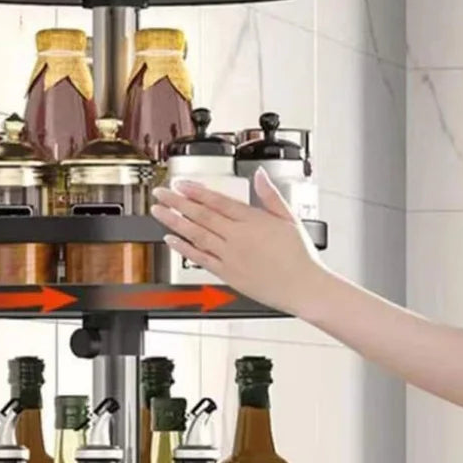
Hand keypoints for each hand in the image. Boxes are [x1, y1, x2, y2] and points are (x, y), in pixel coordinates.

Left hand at [150, 170, 329, 316]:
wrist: (303, 287)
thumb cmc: (299, 255)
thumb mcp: (289, 218)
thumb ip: (270, 195)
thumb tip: (260, 175)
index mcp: (253, 220)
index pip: (217, 201)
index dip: (195, 191)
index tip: (179, 184)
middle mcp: (238, 237)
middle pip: (201, 215)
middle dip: (177, 202)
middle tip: (160, 193)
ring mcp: (230, 256)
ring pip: (196, 235)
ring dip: (174, 222)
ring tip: (158, 212)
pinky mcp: (227, 274)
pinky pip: (200, 259)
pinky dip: (183, 248)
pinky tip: (171, 239)